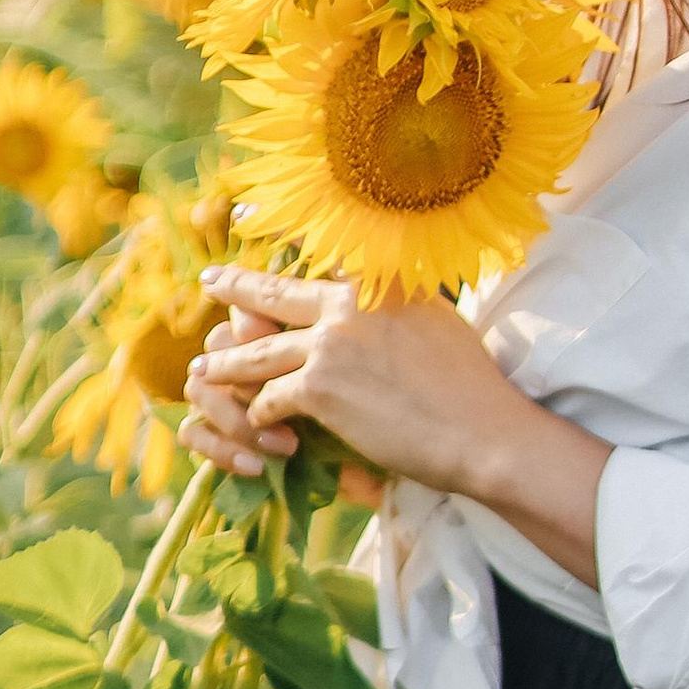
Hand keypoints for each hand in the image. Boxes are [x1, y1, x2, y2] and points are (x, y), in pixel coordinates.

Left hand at [182, 266, 610, 583]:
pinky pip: (271, 398)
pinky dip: (261, 414)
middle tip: (212, 282)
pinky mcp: (319, 388)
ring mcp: (329, 344)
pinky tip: (258, 423)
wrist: (482, 429)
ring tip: (206, 366)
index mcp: (376, 282)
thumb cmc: (470, 385)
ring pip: (259, 352)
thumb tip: (383, 285)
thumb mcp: (436, 318)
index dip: (284, 265)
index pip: (315, 267)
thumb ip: (397, 300)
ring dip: (227, 362)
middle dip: (236, 289)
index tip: (264, 259)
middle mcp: (347, 304)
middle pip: (273, 295)